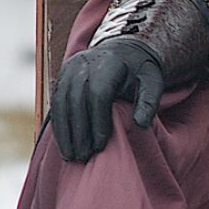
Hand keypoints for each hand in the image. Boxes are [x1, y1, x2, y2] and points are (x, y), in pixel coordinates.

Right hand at [50, 38, 166, 162]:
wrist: (125, 51)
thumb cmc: (141, 71)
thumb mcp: (153, 82)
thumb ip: (149, 102)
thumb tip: (140, 124)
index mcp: (108, 61)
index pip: (98, 93)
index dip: (98, 121)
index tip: (100, 145)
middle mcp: (84, 62)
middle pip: (76, 99)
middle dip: (79, 131)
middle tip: (84, 156)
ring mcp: (69, 69)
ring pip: (60, 102)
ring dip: (64, 131)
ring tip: (72, 156)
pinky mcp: (62, 78)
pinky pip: (55, 103)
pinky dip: (59, 125)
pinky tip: (65, 145)